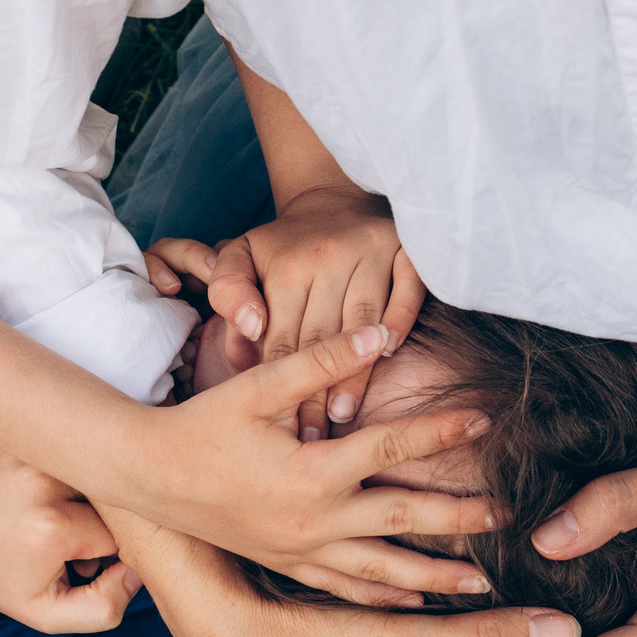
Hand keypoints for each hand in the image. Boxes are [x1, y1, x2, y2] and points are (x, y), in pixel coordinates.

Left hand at [0, 441, 136, 634]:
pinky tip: (39, 487)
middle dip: (106, 518)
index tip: (88, 560)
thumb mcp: (48, 614)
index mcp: (51, 528)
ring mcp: (23, 448)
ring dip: (87, 488)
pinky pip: (63, 443)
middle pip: (112, 494)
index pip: (123, 533)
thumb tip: (140, 570)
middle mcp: (38, 481)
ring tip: (59, 512)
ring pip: (90, 464)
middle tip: (77, 537)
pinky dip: (65, 464)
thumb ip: (105, 607)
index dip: (115, 551)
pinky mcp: (12, 431)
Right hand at [124, 325, 507, 603]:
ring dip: (435, 576)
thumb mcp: (257, 386)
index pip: (390, 447)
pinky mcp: (288, 564)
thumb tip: (381, 332)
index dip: (440, 430)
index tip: (484, 420)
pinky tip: (414, 604)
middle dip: (459, 519)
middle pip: (403, 520)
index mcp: (310, 471)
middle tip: (508, 518)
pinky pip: (345, 589)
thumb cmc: (201, 423)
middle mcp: (313, 519)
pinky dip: (384, 598)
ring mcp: (302, 549)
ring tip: (483, 584)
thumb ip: (320, 361)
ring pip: (383, 570)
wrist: (146, 476)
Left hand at [144, 183, 423, 442]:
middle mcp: (327, 257)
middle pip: (320, 338)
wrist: (332, 198)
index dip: (280, 385)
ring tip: (344, 415)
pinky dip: (398, 323)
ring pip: (362, 323)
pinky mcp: (405, 248)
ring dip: (355, 371)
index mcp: (285, 265)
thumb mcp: (239, 256)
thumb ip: (229, 294)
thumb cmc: (282, 244)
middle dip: (314, 392)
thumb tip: (245, 337)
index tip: (280, 429)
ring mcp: (370, 250)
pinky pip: (407, 293)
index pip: (282, 337)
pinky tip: (385, 358)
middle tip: (310, 438)